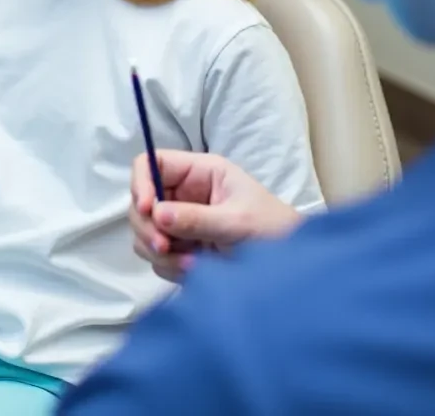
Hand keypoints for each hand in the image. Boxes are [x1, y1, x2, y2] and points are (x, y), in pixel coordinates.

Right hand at [130, 150, 301, 280]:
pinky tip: (195, 271)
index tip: (146, 209)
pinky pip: (158, 256)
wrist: (294, 269)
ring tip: (192, 265)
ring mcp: (181, 221)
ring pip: (146, 232)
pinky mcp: (183, 248)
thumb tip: (157, 215)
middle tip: (165, 248)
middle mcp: (184, 193)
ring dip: (160, 251)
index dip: (141, 183)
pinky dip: (170, 266)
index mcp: (198, 172)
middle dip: (148, 227)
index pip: (150, 164)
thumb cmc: (273, 229)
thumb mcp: (237, 222)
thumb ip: (197, 218)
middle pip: (141, 202)